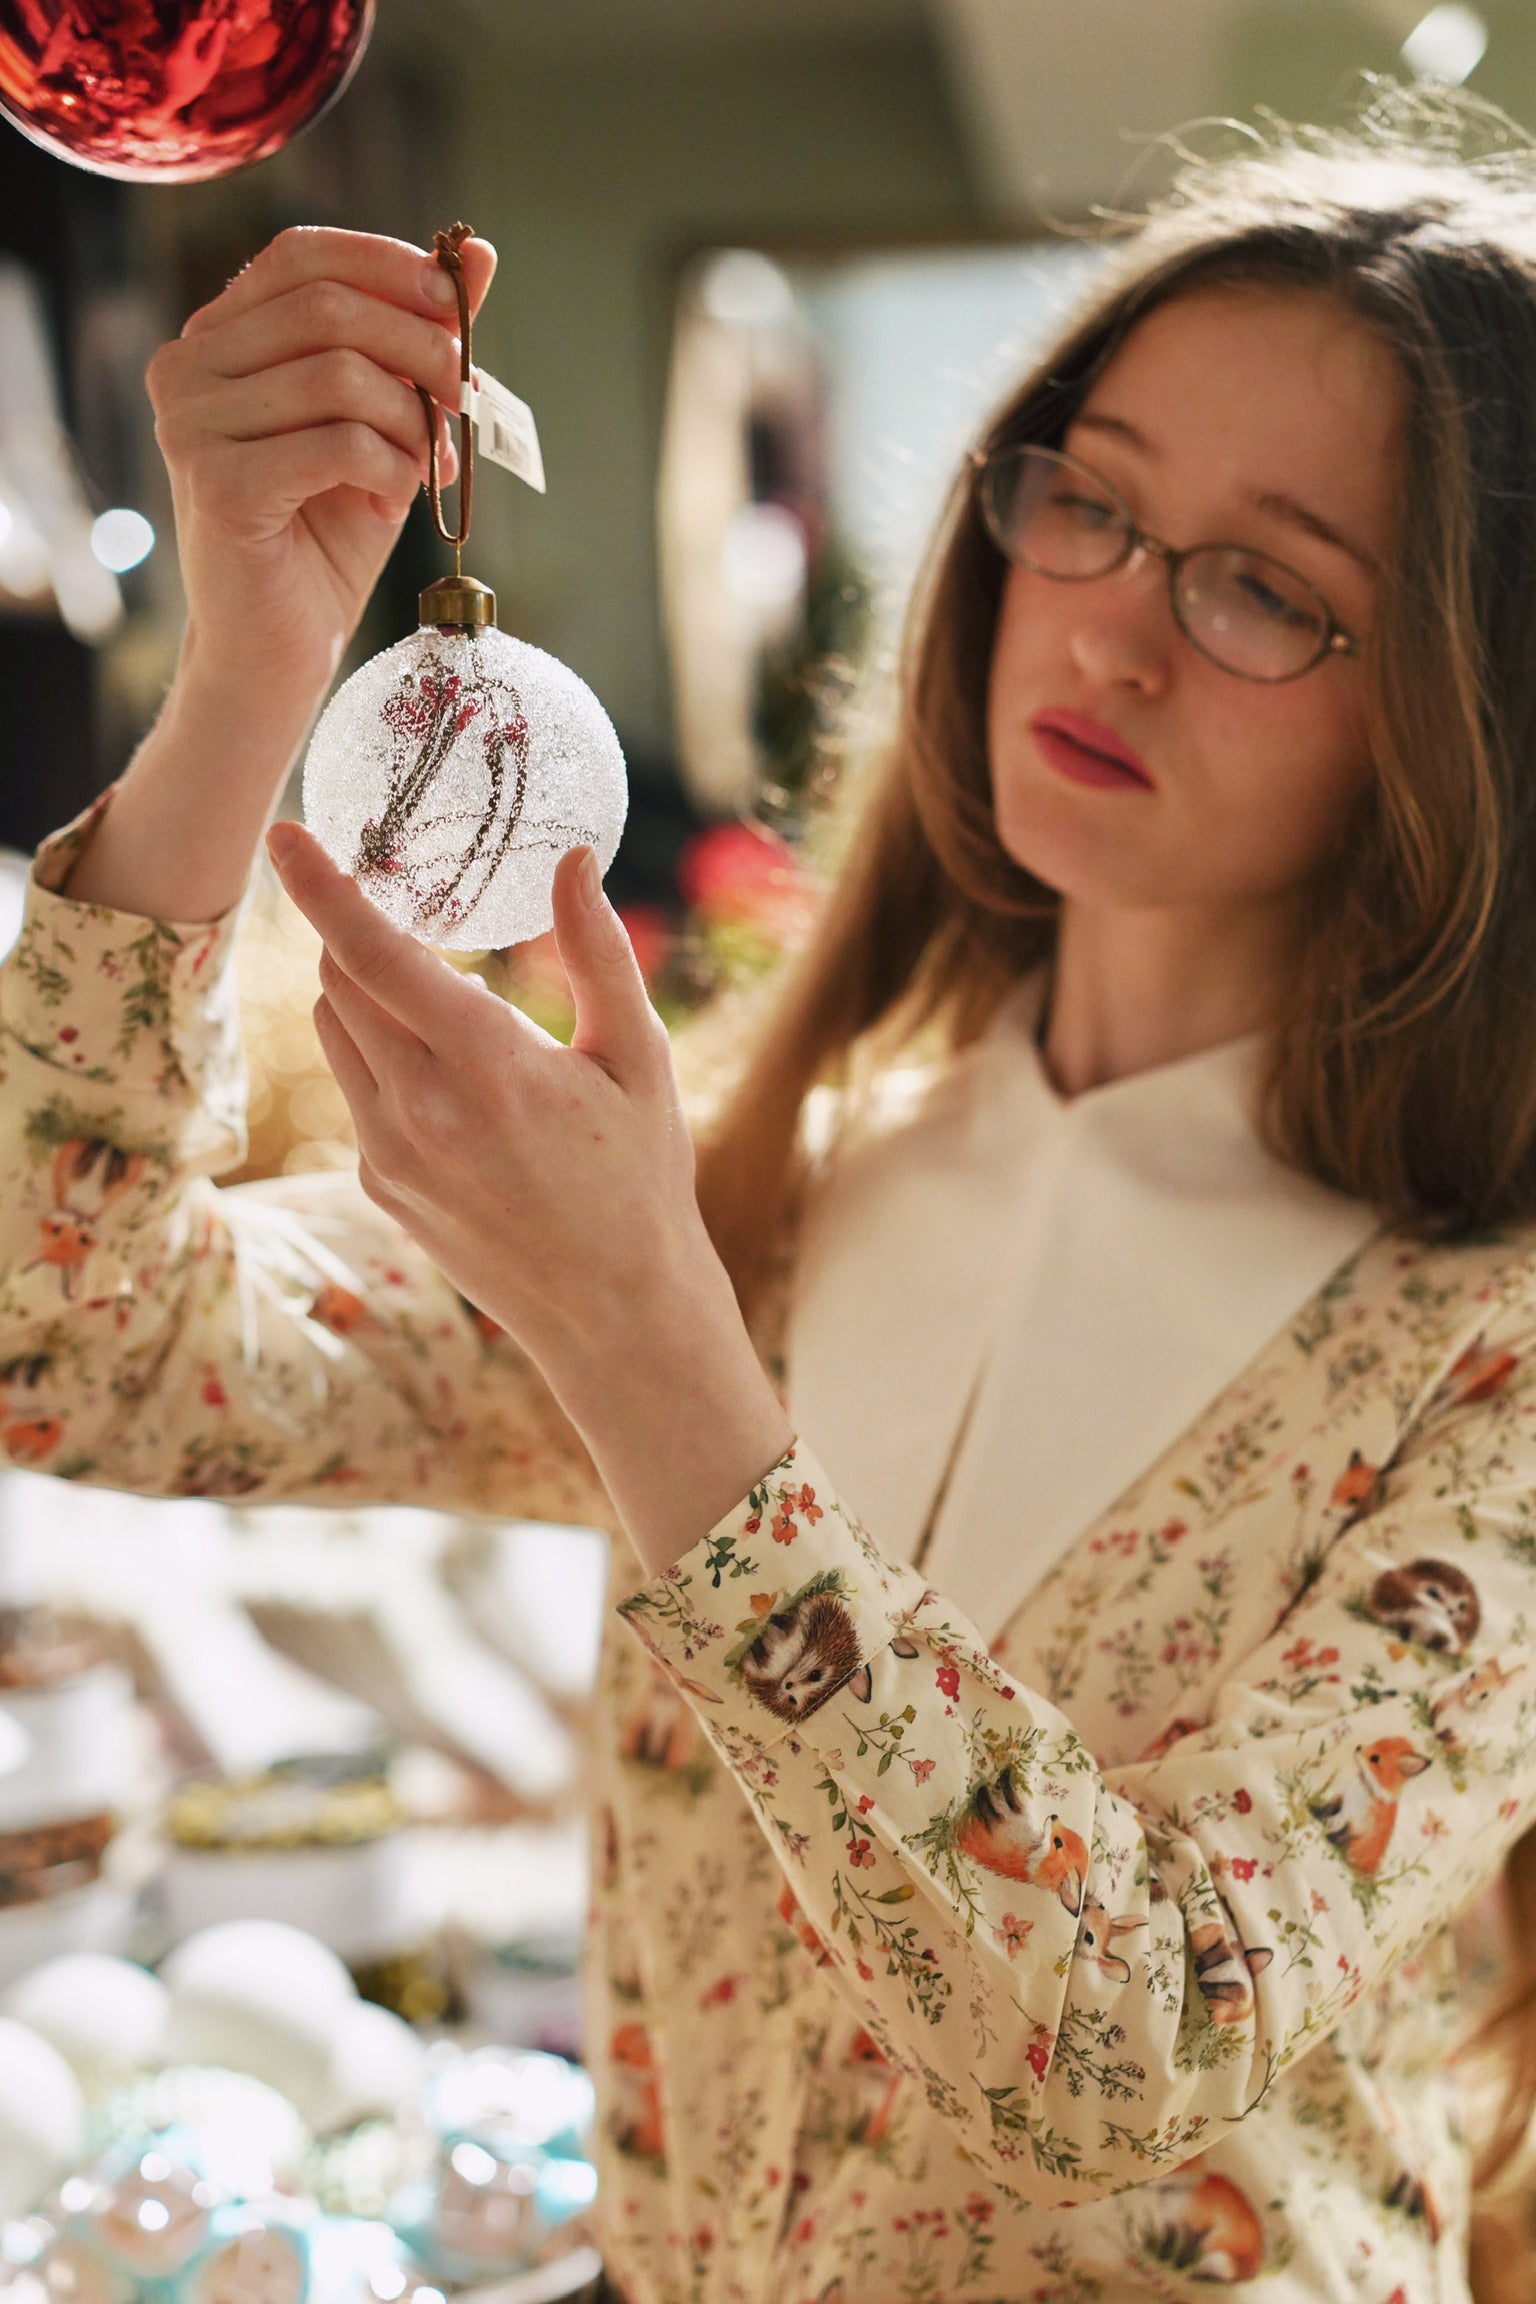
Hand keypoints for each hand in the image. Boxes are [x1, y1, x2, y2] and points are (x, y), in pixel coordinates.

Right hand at [149, 226, 496, 712]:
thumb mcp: (385, 422)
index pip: (300, 255)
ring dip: (411, 421)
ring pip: (338, 375)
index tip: (456, 304)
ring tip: (428, 467)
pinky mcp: (218, 484)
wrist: (281, 645)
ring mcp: (192, 425)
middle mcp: (188, 368)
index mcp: (218, 337)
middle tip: (465, 398)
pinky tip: (395, 500)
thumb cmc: (328, 535)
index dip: (387, 264)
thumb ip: (419, 338)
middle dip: (420, 348)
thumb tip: (479, 255)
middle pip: (327, 308)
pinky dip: (390, 468)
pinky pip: (337, 444)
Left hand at [265, 823, 792, 1571]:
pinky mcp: (380, 1184)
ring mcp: (391, 1153)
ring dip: (365, 993)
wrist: (615, 1314)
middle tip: (410, 911)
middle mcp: (423, 1109)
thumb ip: (599, 953)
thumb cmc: (642, 1180)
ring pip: (337, 1032)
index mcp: (491, 1068)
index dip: (323, 887)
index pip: (376, 955)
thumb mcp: (639, 1060)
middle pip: (341, 982)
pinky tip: (456, 1082)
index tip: (287, 834)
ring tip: (442, 1001)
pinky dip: (384, 1057)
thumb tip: (573, 860)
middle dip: (361, 935)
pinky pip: (357, 1090)